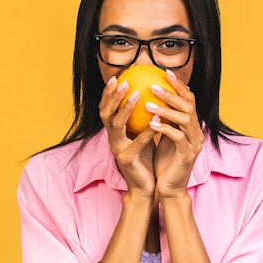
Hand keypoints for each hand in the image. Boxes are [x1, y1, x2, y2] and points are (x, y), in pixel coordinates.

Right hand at [98, 76, 157, 196]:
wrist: (144, 186)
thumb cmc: (146, 158)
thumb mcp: (142, 134)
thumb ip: (142, 118)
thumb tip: (152, 94)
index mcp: (115, 132)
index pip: (107, 108)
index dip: (109, 92)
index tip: (117, 76)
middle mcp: (112, 138)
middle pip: (106, 113)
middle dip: (113, 96)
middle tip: (123, 81)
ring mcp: (117, 149)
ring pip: (116, 125)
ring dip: (126, 108)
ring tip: (137, 94)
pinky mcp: (127, 159)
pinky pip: (137, 142)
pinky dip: (146, 130)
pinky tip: (155, 118)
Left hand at [146, 70, 203, 197]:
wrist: (169, 187)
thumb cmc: (164, 161)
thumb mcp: (164, 135)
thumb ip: (164, 118)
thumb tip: (151, 97)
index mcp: (191, 126)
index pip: (189, 99)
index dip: (179, 84)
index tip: (165, 72)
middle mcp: (196, 132)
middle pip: (189, 105)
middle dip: (172, 93)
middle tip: (153, 85)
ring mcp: (194, 143)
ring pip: (185, 119)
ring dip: (166, 109)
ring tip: (148, 103)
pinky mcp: (188, 155)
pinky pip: (177, 137)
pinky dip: (164, 128)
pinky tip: (150, 124)